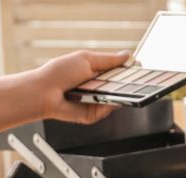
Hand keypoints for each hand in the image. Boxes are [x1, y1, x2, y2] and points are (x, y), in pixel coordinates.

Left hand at [0, 50, 129, 129]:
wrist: (45, 92)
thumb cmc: (59, 73)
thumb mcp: (86, 59)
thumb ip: (108, 59)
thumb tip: (127, 56)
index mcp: (95, 71)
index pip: (118, 71)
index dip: (129, 70)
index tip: (140, 68)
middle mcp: (97, 87)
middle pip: (121, 86)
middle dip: (131, 83)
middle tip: (140, 79)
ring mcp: (96, 101)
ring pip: (117, 98)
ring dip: (123, 93)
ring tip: (129, 87)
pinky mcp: (93, 114)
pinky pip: (108, 109)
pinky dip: (112, 104)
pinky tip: (112, 97)